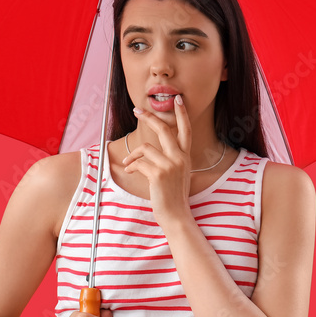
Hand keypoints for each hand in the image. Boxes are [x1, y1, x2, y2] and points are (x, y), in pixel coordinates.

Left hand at [121, 96, 192, 224]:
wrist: (176, 216)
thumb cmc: (173, 197)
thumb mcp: (177, 175)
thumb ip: (170, 160)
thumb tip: (150, 150)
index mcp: (185, 157)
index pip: (186, 130)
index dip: (182, 114)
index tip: (177, 100)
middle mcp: (180, 158)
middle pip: (164, 129)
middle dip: (149, 117)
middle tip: (137, 110)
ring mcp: (170, 165)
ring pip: (146, 147)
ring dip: (133, 155)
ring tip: (129, 163)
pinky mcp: (159, 174)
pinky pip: (139, 162)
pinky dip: (131, 166)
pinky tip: (130, 171)